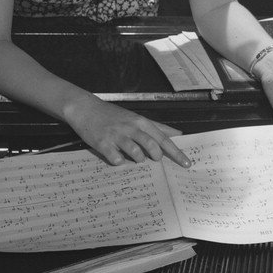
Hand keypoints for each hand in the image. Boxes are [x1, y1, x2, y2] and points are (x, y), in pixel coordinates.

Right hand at [63, 93, 190, 167]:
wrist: (85, 108)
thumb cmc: (113, 115)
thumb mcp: (136, 117)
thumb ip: (157, 126)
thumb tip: (177, 133)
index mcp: (140, 122)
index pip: (163, 139)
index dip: (176, 153)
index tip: (187, 164)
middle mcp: (130, 128)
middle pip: (152, 146)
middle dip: (156, 156)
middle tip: (153, 160)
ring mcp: (116, 136)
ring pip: (136, 154)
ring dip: (138, 160)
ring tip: (134, 157)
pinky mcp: (103, 144)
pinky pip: (116, 160)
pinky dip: (119, 162)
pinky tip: (116, 156)